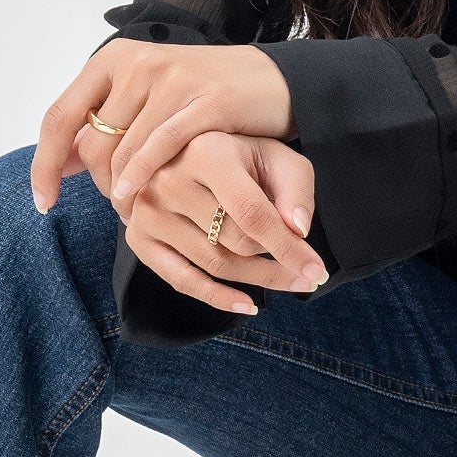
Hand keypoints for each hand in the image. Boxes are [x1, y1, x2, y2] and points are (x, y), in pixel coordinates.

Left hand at [30, 37, 293, 215]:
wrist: (271, 82)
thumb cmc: (202, 96)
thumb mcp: (144, 100)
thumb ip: (103, 125)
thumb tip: (61, 162)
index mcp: (113, 60)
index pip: (60, 117)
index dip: (44, 164)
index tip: (44, 201)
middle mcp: (137, 64)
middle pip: (92, 143)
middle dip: (98, 185)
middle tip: (117, 207)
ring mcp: (171, 80)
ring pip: (123, 152)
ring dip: (121, 191)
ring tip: (134, 210)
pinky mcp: (205, 101)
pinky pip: (158, 148)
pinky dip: (140, 177)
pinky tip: (135, 197)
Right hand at [112, 131, 328, 315]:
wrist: (193, 151)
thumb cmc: (245, 158)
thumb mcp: (278, 159)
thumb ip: (294, 190)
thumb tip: (298, 231)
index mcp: (207, 153)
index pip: (253, 214)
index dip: (289, 248)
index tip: (317, 272)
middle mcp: (169, 180)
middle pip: (235, 241)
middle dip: (276, 260)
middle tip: (304, 270)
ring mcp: (147, 211)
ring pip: (214, 263)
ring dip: (256, 280)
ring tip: (286, 281)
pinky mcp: (138, 236)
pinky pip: (181, 279)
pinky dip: (216, 297)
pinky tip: (248, 305)